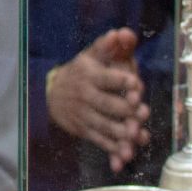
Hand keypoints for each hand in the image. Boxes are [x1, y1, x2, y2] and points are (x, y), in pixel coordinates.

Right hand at [46, 28, 150, 173]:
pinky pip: (99, 141)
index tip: (136, 84)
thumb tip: (120, 33)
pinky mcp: (84, 130)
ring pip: (104, 125)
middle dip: (125, 110)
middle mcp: (86, 95)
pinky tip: (125, 157)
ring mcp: (84, 115)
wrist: (50, 94)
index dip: (122, 80)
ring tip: (136, 136)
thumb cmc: (80, 72)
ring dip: (120, 132)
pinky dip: (112, 151)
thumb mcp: (91, 55)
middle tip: (142, 113)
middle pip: (107, 104)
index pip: (108, 77)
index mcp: (90, 74)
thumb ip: (108, 45)